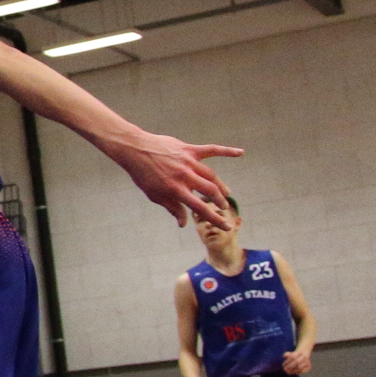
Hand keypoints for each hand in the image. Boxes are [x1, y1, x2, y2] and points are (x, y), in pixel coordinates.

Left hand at [105, 129, 242, 226]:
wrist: (135, 150)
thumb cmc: (143, 174)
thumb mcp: (154, 195)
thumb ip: (172, 208)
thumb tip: (183, 223)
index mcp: (176, 190)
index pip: (200, 208)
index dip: (215, 219)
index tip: (226, 226)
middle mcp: (185, 176)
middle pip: (210, 191)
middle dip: (220, 202)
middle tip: (223, 207)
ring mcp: (188, 162)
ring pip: (212, 175)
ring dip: (220, 185)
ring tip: (225, 193)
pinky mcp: (189, 150)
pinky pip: (211, 150)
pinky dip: (226, 151)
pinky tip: (240, 153)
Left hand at [282, 348, 312, 375]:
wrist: (304, 355)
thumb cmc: (295, 356)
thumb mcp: (291, 353)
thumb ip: (287, 354)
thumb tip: (284, 356)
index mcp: (299, 353)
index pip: (292, 357)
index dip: (287, 361)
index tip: (283, 365)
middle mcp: (304, 357)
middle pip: (296, 362)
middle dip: (290, 366)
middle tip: (284, 369)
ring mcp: (307, 362)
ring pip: (299, 367)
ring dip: (292, 370)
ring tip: (288, 372)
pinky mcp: (309, 367)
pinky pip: (302, 371)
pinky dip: (296, 372)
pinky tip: (292, 372)